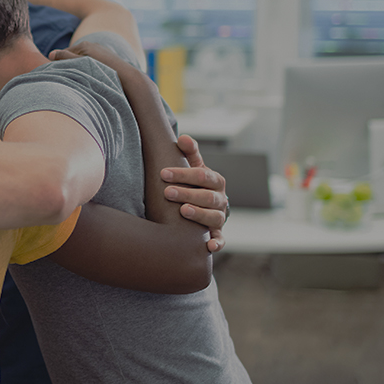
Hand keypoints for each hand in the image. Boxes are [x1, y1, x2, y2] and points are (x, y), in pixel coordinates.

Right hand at [49, 41, 135, 77]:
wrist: (127, 78)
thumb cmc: (101, 72)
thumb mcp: (79, 65)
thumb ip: (64, 59)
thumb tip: (51, 54)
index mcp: (84, 45)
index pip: (64, 53)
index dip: (59, 64)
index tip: (58, 75)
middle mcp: (93, 45)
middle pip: (75, 56)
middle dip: (70, 66)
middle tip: (70, 78)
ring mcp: (102, 51)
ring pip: (85, 60)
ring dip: (81, 68)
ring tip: (82, 79)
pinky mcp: (109, 59)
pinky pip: (95, 63)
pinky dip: (91, 69)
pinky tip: (94, 78)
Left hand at [161, 134, 227, 252]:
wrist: (206, 204)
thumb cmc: (196, 183)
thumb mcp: (194, 167)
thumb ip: (189, 153)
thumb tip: (183, 138)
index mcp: (216, 181)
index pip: (202, 175)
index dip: (183, 174)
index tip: (163, 173)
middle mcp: (220, 199)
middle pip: (207, 196)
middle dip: (187, 193)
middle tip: (168, 192)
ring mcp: (219, 216)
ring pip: (214, 216)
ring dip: (199, 214)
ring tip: (183, 211)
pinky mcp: (217, 232)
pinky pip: (221, 239)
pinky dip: (218, 243)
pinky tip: (209, 246)